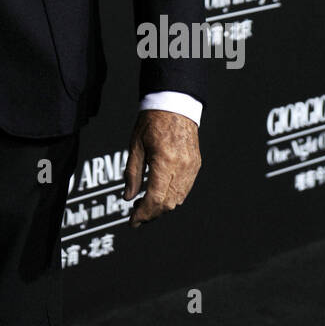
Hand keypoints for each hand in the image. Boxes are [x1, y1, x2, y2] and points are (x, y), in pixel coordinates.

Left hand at [123, 109, 200, 226]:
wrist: (174, 104)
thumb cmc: (152, 120)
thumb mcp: (135, 145)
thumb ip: (132, 173)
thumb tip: (128, 196)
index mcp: (164, 161)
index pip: (155, 199)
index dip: (143, 214)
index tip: (133, 221)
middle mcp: (181, 166)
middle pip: (168, 204)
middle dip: (152, 214)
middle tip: (136, 216)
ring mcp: (192, 167)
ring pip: (178, 200)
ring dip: (162, 208)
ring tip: (145, 206)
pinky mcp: (196, 165)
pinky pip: (185, 190)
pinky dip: (172, 198)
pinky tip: (160, 195)